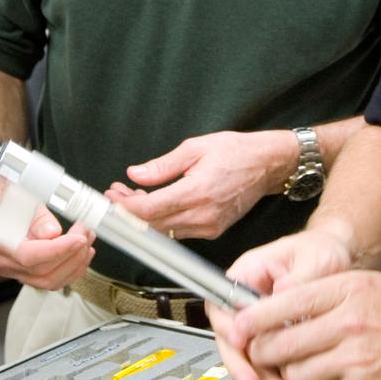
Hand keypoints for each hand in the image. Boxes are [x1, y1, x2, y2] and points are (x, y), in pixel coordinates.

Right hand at [0, 173, 93, 290]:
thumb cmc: (3, 191)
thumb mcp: (22, 195)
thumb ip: (38, 218)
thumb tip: (53, 233)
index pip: (28, 256)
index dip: (57, 250)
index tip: (78, 239)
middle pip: (40, 272)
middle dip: (71, 255)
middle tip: (86, 234)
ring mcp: (8, 267)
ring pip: (46, 281)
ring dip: (73, 264)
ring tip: (87, 242)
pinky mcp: (20, 269)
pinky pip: (46, 278)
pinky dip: (67, 269)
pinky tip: (79, 255)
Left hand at [105, 129, 298, 240]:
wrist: (268, 164)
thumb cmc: (237, 152)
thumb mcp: (196, 147)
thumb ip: (163, 165)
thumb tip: (136, 173)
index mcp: (197, 191)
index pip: (150, 210)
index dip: (126, 206)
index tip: (113, 196)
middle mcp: (203, 215)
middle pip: (152, 225)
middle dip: (129, 212)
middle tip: (118, 194)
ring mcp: (209, 226)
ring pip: (164, 231)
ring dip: (144, 218)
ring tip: (133, 196)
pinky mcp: (213, 230)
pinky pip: (179, 232)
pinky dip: (163, 221)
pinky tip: (157, 204)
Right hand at [208, 230, 354, 379]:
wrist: (341, 260)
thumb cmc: (322, 251)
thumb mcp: (315, 258)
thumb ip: (298, 278)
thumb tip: (282, 293)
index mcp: (249, 273)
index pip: (223, 302)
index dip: (227, 326)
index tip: (240, 343)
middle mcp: (250, 300)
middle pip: (233, 337)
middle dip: (244, 365)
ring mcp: (263, 322)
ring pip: (253, 356)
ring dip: (266, 379)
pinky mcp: (278, 338)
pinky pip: (274, 362)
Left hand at [225, 272, 380, 379]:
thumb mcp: (366, 283)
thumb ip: (324, 293)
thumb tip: (282, 303)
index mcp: (346, 290)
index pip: (284, 303)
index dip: (253, 318)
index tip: (237, 325)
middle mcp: (347, 321)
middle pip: (282, 343)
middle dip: (263, 352)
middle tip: (259, 352)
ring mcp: (354, 356)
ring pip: (296, 373)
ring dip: (289, 375)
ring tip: (295, 368)